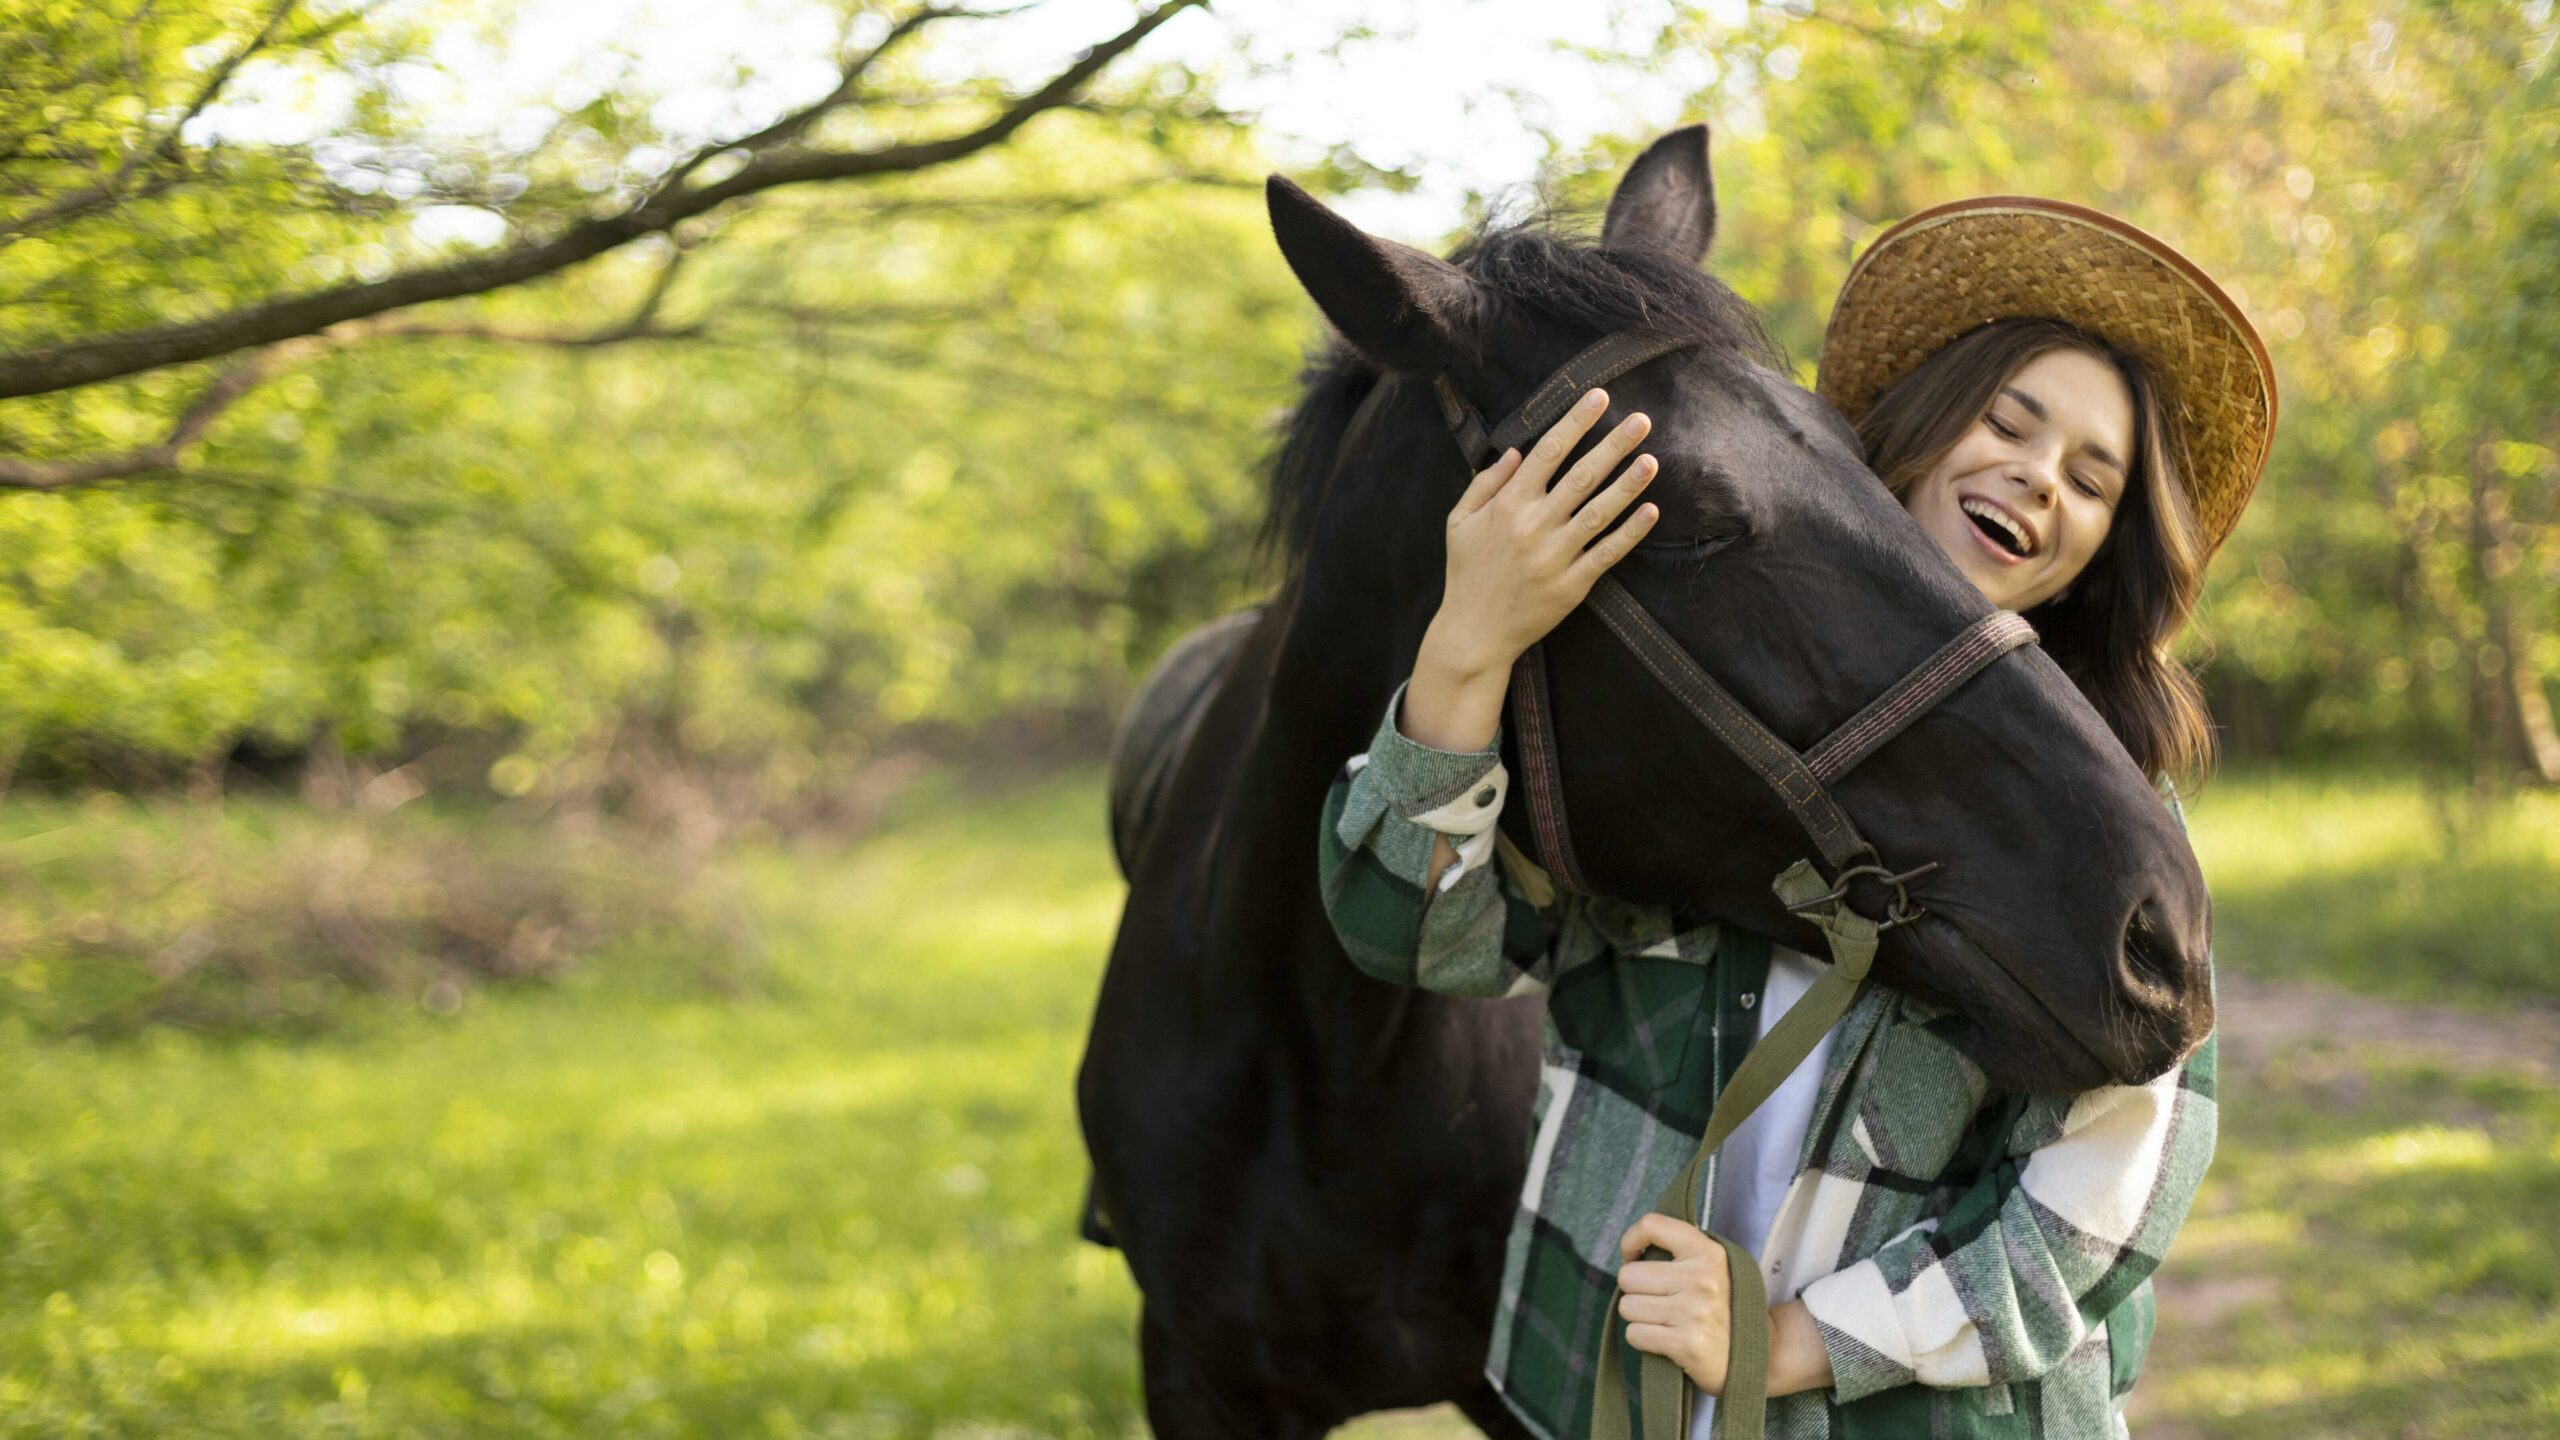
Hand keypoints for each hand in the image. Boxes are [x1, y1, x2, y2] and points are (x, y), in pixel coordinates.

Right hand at [1429, 387, 1659, 675]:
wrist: (1474, 633)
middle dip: (1614, 444)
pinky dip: (1630, 533)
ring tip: (1652, 459)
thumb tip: (1514, 451)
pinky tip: (1651, 511)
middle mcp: (1533, 525)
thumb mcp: (1459, 522)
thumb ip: (1485, 483)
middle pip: (1582, 475)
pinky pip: (1606, 554)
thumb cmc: (1466, 573)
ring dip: (1628, 484)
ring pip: (1599, 512)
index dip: (1576, 421)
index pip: (1548, 452)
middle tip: (1642, 420)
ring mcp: (1554, 556)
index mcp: (1507, 505)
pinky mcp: (1571, 585)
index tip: (1600, 397)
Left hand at [1616, 1212, 1735, 1395]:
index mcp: (1708, 1252)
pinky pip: (1634, 1334)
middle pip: (1628, 1276)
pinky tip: (1666, 1339)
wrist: (1761, 1354)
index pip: (1652, 1225)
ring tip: (1665, 1321)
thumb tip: (1633, 1251)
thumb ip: (1681, 1252)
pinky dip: (1643, 1339)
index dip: (1631, 1242)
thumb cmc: (1724, 1308)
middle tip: (1657, 1300)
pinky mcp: (1687, 1344)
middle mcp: (1701, 1278)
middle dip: (1635, 1291)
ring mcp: (1694, 1312)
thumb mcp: (1714, 1268)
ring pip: (1626, 1307)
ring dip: (1639, 1317)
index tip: (1634, 1259)